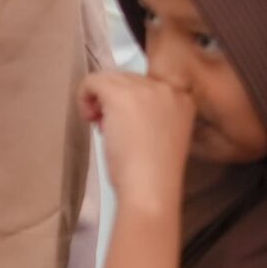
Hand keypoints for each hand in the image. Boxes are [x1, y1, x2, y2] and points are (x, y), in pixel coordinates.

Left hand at [83, 71, 194, 212]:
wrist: (151, 189)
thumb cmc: (153, 173)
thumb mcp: (161, 133)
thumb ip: (149, 113)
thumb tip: (118, 104)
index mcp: (183, 99)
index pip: (145, 86)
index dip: (129, 102)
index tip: (125, 124)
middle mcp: (167, 88)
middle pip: (126, 79)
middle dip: (112, 101)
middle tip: (110, 128)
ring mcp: (145, 89)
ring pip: (108, 78)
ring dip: (98, 100)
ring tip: (101, 126)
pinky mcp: (120, 94)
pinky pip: (92, 80)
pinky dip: (84, 96)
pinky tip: (89, 118)